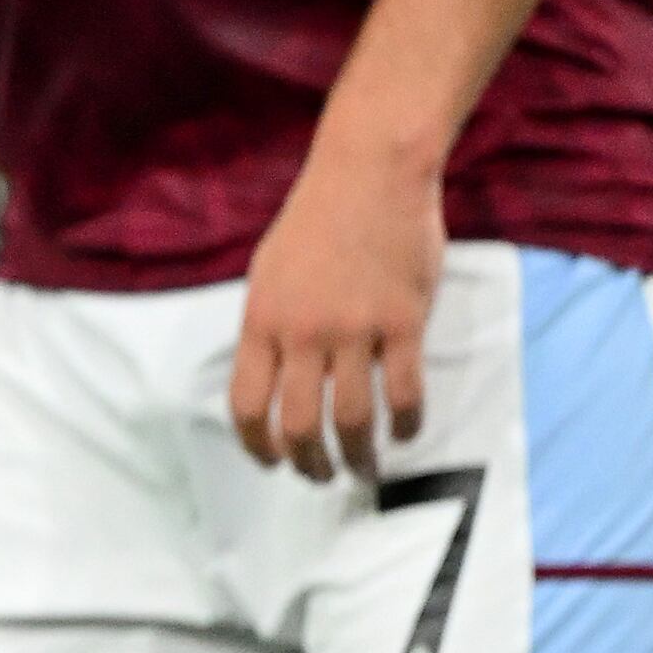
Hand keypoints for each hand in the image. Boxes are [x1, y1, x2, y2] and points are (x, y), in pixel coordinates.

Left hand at [233, 143, 444, 479]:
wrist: (368, 176)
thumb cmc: (316, 221)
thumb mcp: (268, 272)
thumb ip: (269, 326)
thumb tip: (270, 376)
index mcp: (261, 319)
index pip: (247, 403)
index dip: (256, 445)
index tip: (270, 463)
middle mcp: (302, 332)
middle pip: (298, 423)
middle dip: (307, 463)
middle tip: (321, 477)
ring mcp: (353, 330)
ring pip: (351, 418)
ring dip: (358, 456)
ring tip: (365, 470)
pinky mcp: (402, 324)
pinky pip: (403, 392)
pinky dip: (406, 424)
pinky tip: (406, 433)